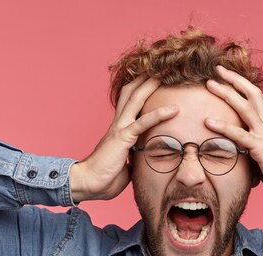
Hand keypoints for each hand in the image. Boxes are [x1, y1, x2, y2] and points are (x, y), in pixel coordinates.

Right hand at [70, 76, 177, 201]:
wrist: (88, 184)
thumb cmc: (105, 177)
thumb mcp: (126, 163)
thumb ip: (136, 155)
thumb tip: (146, 158)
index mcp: (119, 127)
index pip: (130, 101)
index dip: (142, 87)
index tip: (156, 76)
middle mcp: (118, 123)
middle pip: (132, 91)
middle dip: (146, 76)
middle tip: (163, 64)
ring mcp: (120, 128)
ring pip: (136, 99)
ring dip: (152, 85)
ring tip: (168, 73)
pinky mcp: (122, 138)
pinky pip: (143, 122)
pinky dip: (160, 114)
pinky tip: (175, 108)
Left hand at [205, 66, 262, 203]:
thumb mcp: (262, 155)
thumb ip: (249, 148)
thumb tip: (235, 149)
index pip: (255, 98)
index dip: (242, 85)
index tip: (226, 76)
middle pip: (251, 94)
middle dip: (234, 79)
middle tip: (217, 69)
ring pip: (245, 108)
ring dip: (227, 93)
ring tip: (210, 84)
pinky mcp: (261, 148)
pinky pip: (240, 135)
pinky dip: (223, 126)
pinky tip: (209, 121)